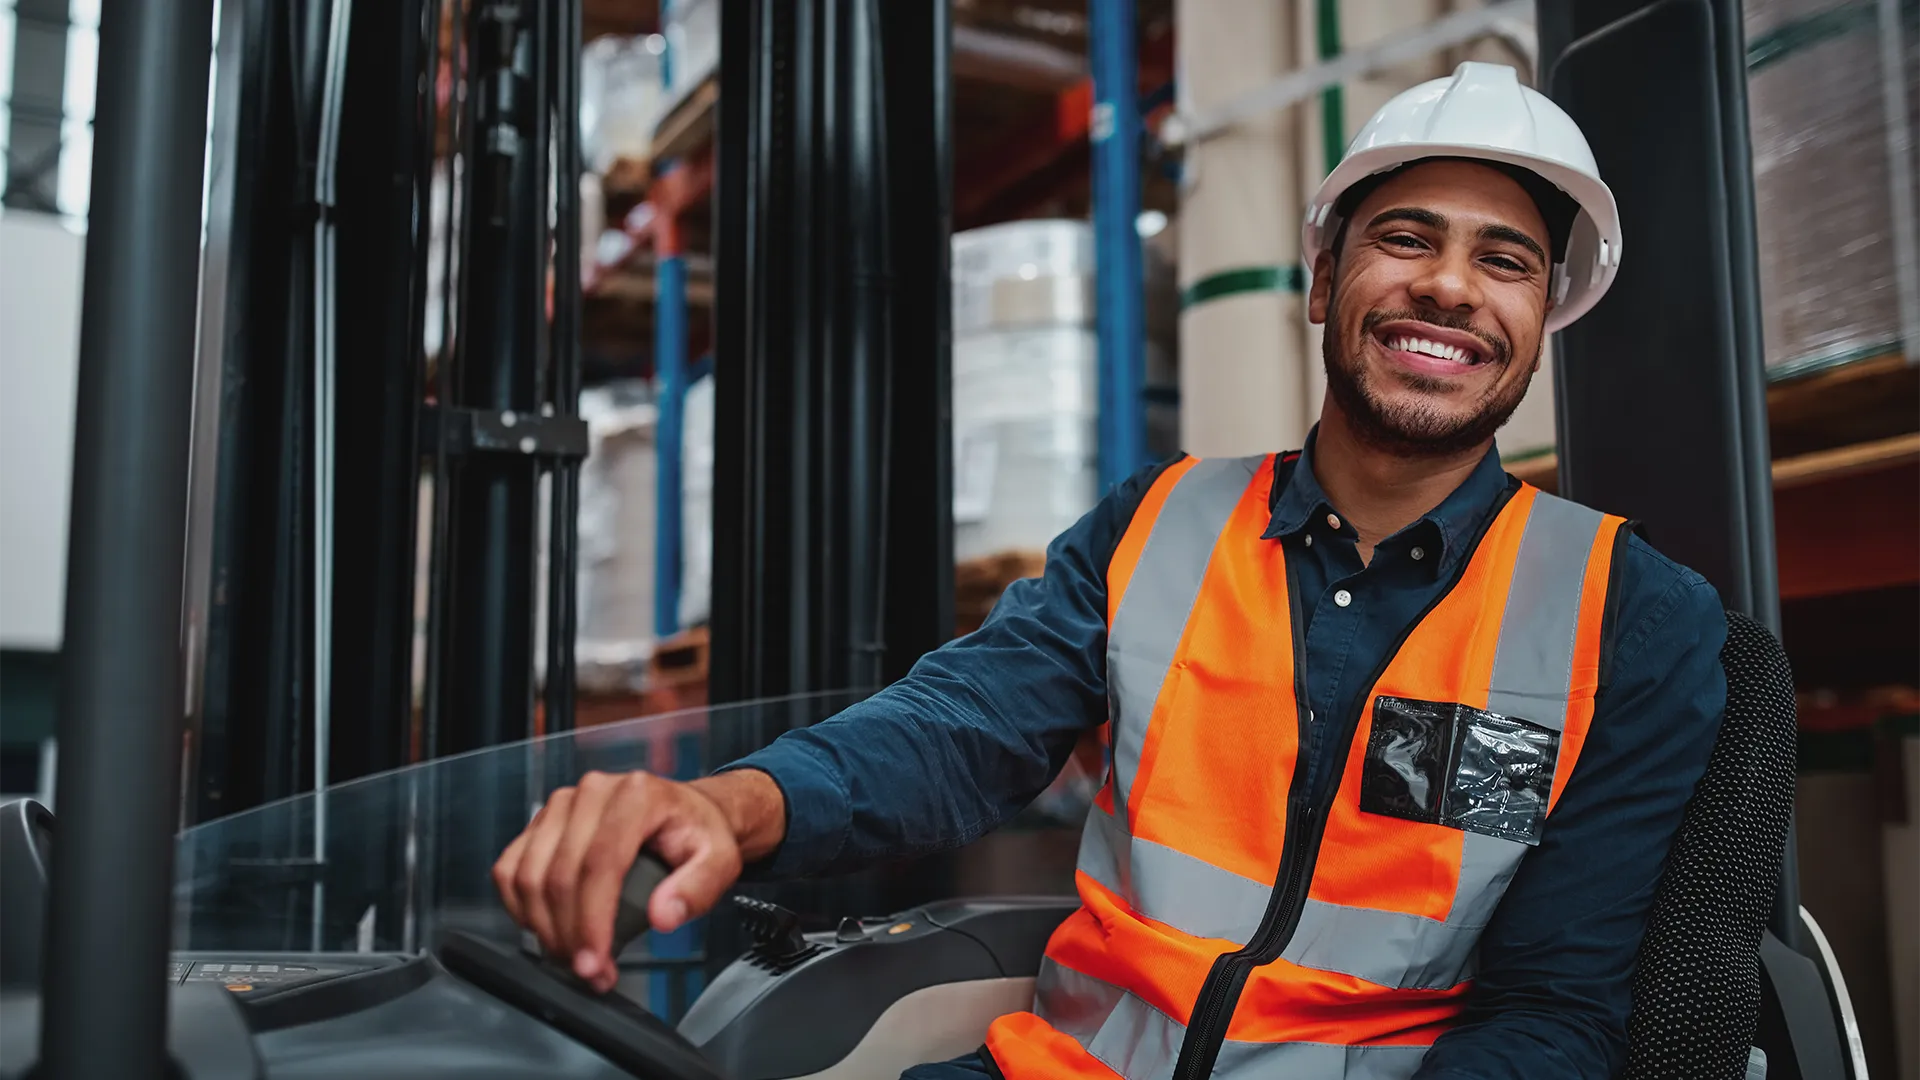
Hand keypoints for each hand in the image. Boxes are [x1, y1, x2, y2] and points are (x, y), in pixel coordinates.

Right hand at [492, 768, 783, 992]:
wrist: (687, 812)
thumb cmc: (699, 834)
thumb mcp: (719, 861)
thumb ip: (697, 888)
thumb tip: (663, 915)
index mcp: (636, 796)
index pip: (600, 864)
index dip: (590, 921)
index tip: (595, 963)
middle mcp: (591, 793)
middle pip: (559, 874)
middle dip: (568, 936)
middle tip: (590, 972)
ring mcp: (560, 806)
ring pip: (528, 875)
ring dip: (543, 928)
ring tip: (573, 958)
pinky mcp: (540, 822)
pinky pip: (510, 869)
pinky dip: (519, 907)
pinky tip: (545, 931)